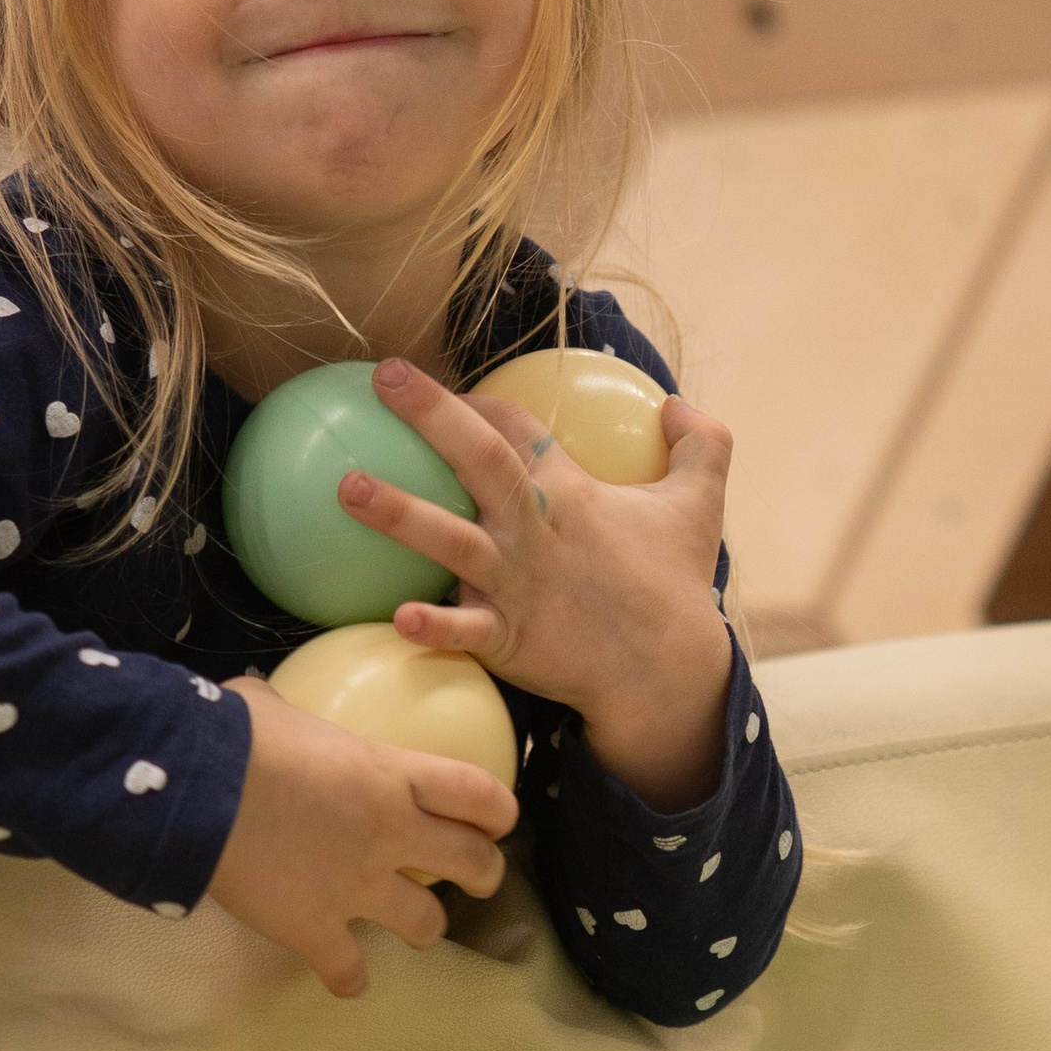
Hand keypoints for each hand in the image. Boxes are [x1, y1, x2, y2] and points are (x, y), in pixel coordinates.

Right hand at [205, 676, 516, 999]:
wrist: (193, 792)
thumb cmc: (233, 735)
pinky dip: (349, 978)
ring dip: (426, 927)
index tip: (497, 819)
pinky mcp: (317, 931)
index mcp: (392, 775)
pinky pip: (349, 971)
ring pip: (428, 925)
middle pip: (474, 864)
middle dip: (485, 873)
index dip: (498, 810)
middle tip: (477, 876)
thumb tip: (267, 707)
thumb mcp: (274, 707)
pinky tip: (345, 977)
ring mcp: (359, 888)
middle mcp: (392, 834)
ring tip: (415, 927)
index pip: (479, 794)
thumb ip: (293, 715)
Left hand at [341, 358, 735, 809]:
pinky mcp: (509, 640)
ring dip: (398, 514)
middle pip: (479, 460)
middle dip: (431, 416)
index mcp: (570, 490)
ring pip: (450, 540)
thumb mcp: (700, 505)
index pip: (518, 426)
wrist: (669, 672)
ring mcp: (517, 585)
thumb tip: (676, 402)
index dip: (477, 401)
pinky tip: (395, 618)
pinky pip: (463, 631)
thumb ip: (702, 444)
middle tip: (385, 378)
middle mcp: (536, 529)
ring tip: (348, 486)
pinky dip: (432, 625)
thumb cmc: (675, 586)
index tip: (432, 389)